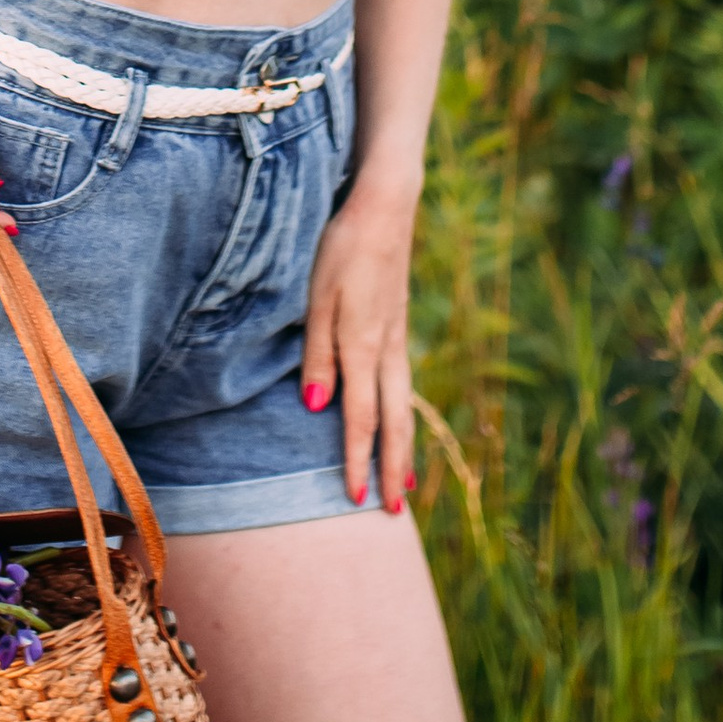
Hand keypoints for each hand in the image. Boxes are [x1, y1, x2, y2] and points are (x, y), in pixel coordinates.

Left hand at [299, 187, 419, 511]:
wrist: (386, 209)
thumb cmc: (343, 251)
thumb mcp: (319, 300)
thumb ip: (319, 355)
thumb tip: (318, 408)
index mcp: (364, 347)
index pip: (361, 419)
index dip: (358, 460)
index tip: (357, 498)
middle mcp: (387, 351)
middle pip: (394, 423)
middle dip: (393, 469)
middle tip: (395, 512)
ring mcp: (397, 338)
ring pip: (404, 406)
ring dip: (404, 447)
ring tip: (404, 481)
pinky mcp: (398, 325)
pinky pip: (403, 384)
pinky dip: (404, 415)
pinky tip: (399, 420)